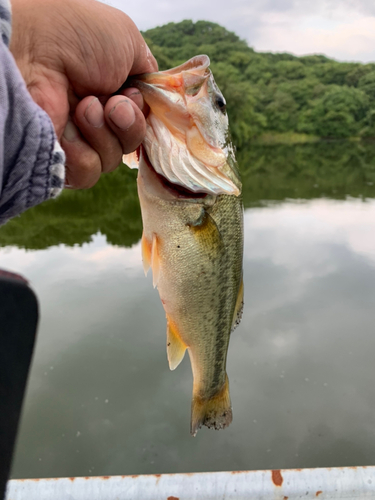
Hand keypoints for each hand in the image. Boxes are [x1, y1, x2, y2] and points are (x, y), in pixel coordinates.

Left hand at [10, 0, 157, 187]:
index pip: (139, 122)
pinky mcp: (59, 159)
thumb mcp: (127, 41)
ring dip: (105, 134)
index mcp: (110, 93)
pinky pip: (89, 172)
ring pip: (112, 161)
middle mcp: (94, 118)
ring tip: (83, 107)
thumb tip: (147, 95)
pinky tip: (68, 126)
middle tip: (111, 104)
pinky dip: (84, 152)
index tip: (131, 94)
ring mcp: (75, 139)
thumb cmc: (80, 37)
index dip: (140, 114)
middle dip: (128, 125)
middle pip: (130, 144)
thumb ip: (147, 73)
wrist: (36, 47)